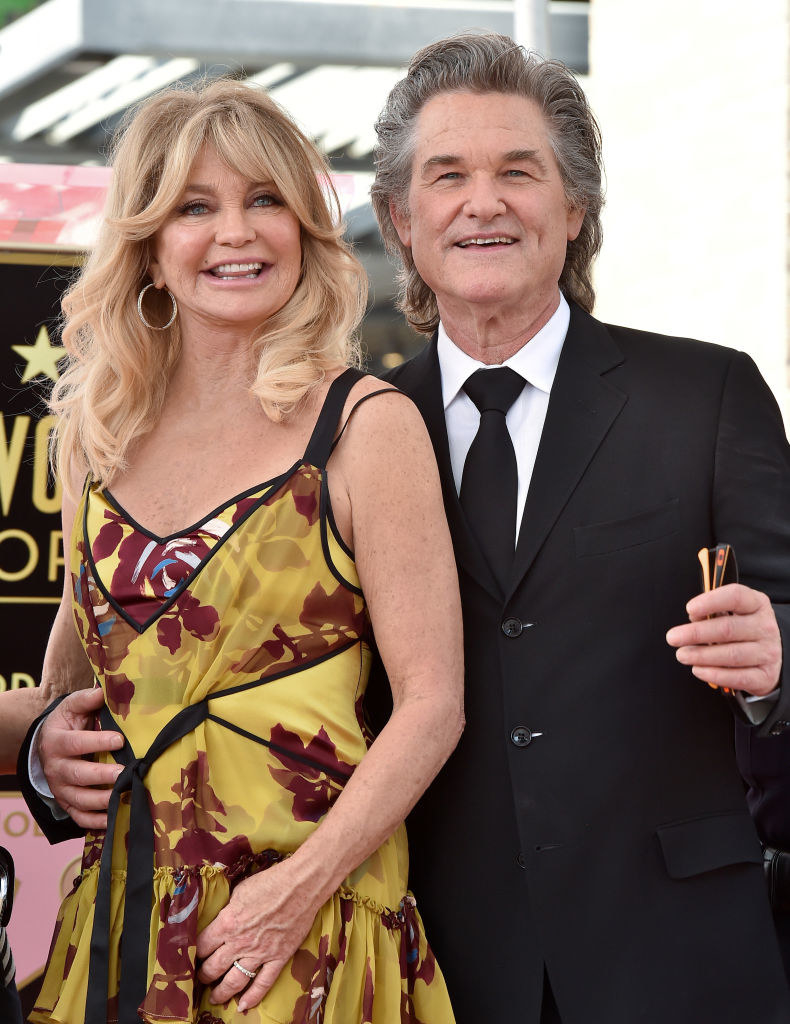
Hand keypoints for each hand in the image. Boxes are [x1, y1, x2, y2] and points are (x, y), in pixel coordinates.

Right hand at [38, 687, 122, 828]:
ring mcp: (60, 789)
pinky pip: (80, 818)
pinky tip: (115, 819)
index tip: (119, 740)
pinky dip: (96, 822)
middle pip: (77, 775)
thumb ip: (86, 699)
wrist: (50, 745)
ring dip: (102, 801)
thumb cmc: (68, 723)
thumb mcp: (73, 707)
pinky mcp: (67, 804)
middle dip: (101, 776)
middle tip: (125, 774)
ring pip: (79, 800)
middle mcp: (55, 768)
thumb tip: (102, 692)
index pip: (75, 743)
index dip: (96, 742)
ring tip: (125, 796)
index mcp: (56, 742)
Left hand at [196, 859, 319, 1011]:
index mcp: (227, 923)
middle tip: (202, 978)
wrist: (301, 886)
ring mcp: (260, 953)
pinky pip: (263, 983)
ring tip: (214, 997)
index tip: (193, 957)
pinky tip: (243, 1006)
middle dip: (204, 975)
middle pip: (214, 967)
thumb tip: (222, 919)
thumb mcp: (240, 891)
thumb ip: (228, 910)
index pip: (201, 946)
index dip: (194, 953)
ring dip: (221, 992)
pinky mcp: (278, 958)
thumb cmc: (270, 882)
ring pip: (234, 981)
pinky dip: (252, 997)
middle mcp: (240, 943)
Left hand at [665, 583, 781, 696]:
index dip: (711, 601)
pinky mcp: (765, 676)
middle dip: (696, 633)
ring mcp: (768, 652)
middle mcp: (765, 627)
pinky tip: (697, 670)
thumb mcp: (733, 612)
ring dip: (701, 656)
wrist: (769, 655)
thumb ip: (713, 612)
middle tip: (673, 638)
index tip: (689, 609)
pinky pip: (738, 677)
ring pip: (731, 655)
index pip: (736, 596)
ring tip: (682, 655)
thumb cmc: (743, 629)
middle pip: (728, 629)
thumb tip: (694, 618)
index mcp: (756, 604)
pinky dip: (714, 674)